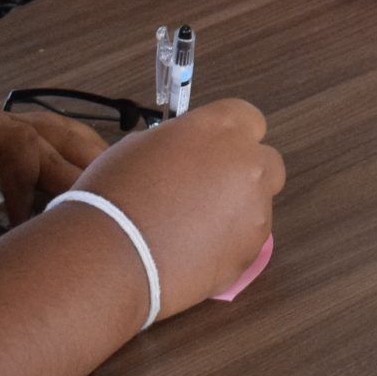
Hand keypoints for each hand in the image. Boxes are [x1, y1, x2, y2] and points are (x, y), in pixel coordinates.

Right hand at [70, 98, 285, 317]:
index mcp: (219, 128)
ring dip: (236, 211)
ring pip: (259, 205)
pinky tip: (193, 254)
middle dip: (244, 174)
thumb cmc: (114, 196)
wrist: (111, 257)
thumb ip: (180, 143)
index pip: (247, 118)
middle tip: (206, 193)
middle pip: (265, 162)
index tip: (211, 153)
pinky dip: (229, 245)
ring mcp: (255, 209)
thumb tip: (188, 153)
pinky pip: (248, 241)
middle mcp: (247, 164)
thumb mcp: (141, 146)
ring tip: (191, 231)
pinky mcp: (252, 251)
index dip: (229, 137)